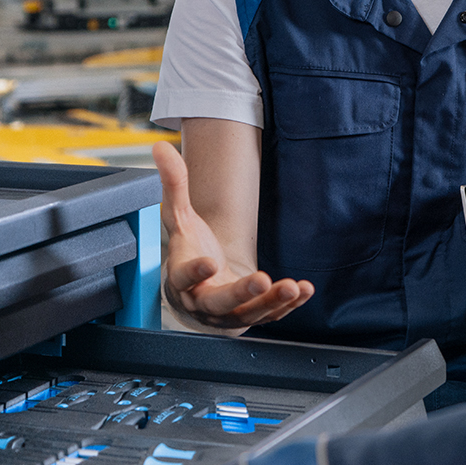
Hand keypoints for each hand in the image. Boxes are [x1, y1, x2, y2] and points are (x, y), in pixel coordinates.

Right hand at [155, 141, 313, 329]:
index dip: (194, 272)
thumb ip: (174, 185)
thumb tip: (160, 147)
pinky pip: (270, 316)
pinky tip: (305, 290)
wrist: (201, 288)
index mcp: (182, 278)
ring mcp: (228, 314)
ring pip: (248, 313)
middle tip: (260, 280)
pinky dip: (288, 306)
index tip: (208, 261)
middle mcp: (203, 302)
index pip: (183, 277)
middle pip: (219, 302)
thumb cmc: (190, 252)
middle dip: (240, 293)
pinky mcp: (250, 317)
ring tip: (292, 287)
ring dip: (271, 302)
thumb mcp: (180, 219)